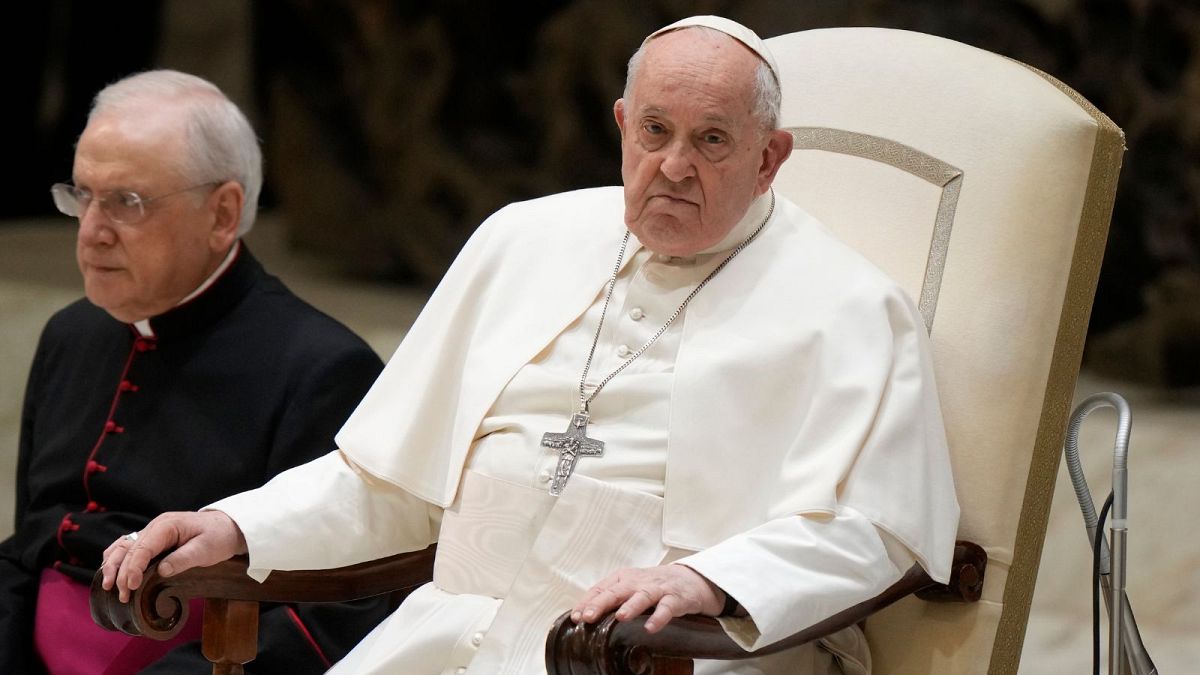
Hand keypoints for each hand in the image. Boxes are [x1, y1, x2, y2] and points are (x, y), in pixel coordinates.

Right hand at [100, 510, 246, 602]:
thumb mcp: (206, 549)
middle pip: (130, 549)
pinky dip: (117, 559)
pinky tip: (111, 572)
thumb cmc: (218, 537)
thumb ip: (183, 559)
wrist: (227, 527)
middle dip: (122, 573)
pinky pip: (128, 547)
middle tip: (123, 596)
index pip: (143, 547)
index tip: (132, 586)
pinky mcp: (152, 539)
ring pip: (123, 546)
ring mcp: (152, 532)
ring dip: (114, 566)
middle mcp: (155, 526)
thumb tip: (162, 571)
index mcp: (167, 526)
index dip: (134, 567)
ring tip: (109, 587)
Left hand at [569, 564, 725, 632]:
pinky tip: (651, 627)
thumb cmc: (652, 586)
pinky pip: (667, 608)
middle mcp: (638, 582)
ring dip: (631, 606)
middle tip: (589, 616)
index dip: (588, 602)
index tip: (576, 617)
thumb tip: (582, 617)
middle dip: (602, 603)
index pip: (601, 589)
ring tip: (620, 617)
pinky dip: (659, 617)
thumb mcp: (628, 588)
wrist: (689, 579)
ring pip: (643, 596)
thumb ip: (609, 599)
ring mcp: (657, 589)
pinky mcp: (675, 598)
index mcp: (623, 578)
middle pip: (618, 590)